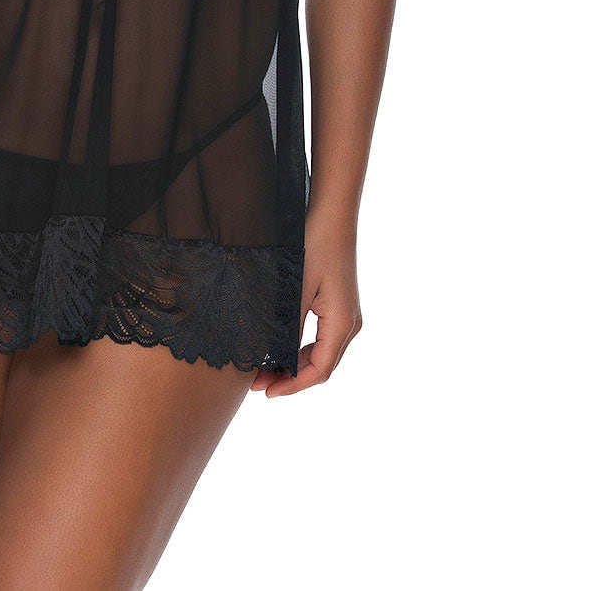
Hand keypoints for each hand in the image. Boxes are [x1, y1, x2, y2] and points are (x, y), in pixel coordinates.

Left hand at [250, 218, 362, 396]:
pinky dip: (301, 348)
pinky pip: (322, 337)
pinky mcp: (340, 304)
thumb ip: (288, 327)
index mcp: (342, 323)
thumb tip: (275, 360)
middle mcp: (350, 324)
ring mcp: (347, 314)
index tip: (266, 392)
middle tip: (256, 382)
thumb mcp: (296, 289)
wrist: (332, 213)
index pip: (319, 371)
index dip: (292, 386)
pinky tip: (278, 346)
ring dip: (294, 363)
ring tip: (263, 368)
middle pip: (321, 365)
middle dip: (289, 377)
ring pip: (321, 353)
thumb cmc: (313, 245)